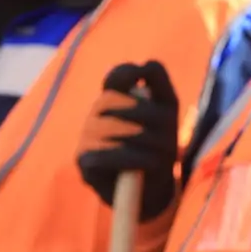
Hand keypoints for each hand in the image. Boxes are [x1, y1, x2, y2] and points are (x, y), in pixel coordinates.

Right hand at [77, 61, 180, 220]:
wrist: (153, 188)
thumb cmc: (159, 147)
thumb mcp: (167, 114)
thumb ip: (160, 85)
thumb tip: (147, 63)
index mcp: (115, 100)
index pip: (114, 77)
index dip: (125, 72)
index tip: (140, 73)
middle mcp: (96, 115)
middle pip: (116, 102)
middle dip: (148, 118)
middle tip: (166, 137)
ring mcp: (85, 137)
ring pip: (113, 128)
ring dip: (146, 142)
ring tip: (161, 156)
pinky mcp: (83, 161)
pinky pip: (107, 153)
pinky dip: (133, 158)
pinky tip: (147, 165)